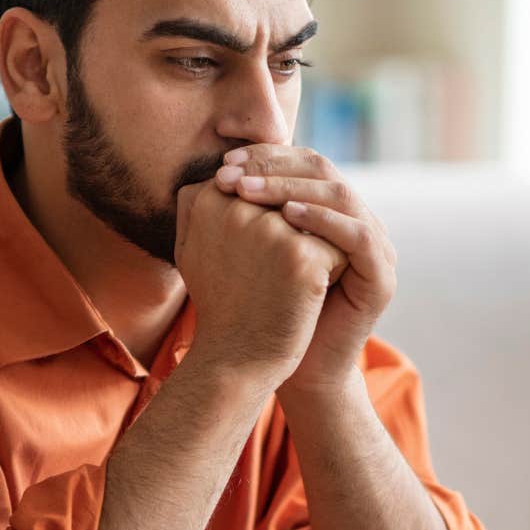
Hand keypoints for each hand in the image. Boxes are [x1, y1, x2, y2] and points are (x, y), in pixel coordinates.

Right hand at [173, 176, 347, 391]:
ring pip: (317, 214)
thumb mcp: (193, 247)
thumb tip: (223, 171)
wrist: (237, 358)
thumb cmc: (221, 303)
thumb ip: (202, 203)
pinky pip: (335, 242)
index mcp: (204, 196)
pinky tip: (316, 294)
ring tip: (299, 279)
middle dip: (301, 221)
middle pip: (291, 191)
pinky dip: (334, 266)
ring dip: (319, 241)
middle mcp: (234, 204)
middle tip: (283, 269)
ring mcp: (269, 227)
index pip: (259, 175)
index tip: (268, 247)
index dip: (275, 205)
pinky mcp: (300, 253)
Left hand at [212, 146, 395, 398]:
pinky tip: (287, 218)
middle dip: (274, 166)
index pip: (303, 163)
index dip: (266, 156)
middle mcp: (357, 221)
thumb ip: (239, 214)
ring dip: (291, 188)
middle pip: (323, 170)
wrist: (290, 368)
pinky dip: (324, 220)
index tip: (223, 161)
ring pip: (340, 195)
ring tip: (248, 191)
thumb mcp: (248, 252)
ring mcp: (376, 247)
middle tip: (232, 171)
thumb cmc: (263, 309)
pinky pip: (358, 236)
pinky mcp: (381, 277)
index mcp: (330, 211)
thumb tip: (208, 173)